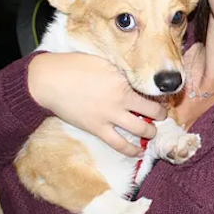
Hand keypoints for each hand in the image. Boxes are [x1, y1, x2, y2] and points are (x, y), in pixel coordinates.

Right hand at [27, 52, 165, 155]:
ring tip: (152, 132)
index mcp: (123, 79)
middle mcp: (121, 98)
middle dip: (161, 115)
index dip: (159, 94)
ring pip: (141, 129)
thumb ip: (120, 70)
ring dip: (150, 132)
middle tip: (161, 115)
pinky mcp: (98, 128)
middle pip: (152, 111)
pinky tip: (139, 152)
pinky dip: (132, 150)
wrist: (50, 80)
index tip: (163, 96)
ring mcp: (110, 115)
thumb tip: (133, 75)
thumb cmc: (75, 65)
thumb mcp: (103, 61)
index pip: (150, 90)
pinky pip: (120, 144)